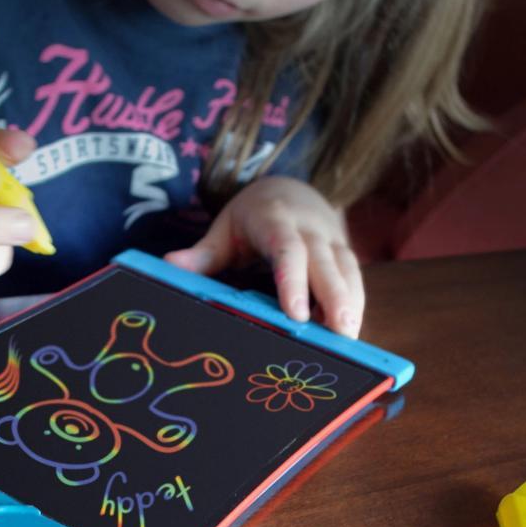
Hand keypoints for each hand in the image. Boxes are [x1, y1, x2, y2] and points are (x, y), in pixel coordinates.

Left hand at [164, 176, 364, 336]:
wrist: (290, 189)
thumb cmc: (253, 216)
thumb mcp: (226, 228)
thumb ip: (203, 252)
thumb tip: (170, 264)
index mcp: (276, 218)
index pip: (287, 249)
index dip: (293, 280)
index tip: (297, 313)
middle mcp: (309, 228)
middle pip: (325, 262)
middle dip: (335, 296)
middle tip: (341, 332)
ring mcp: (332, 239)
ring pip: (347, 270)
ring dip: (352, 303)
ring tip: (351, 337)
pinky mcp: (345, 252)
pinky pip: (354, 277)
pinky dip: (355, 303)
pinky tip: (350, 332)